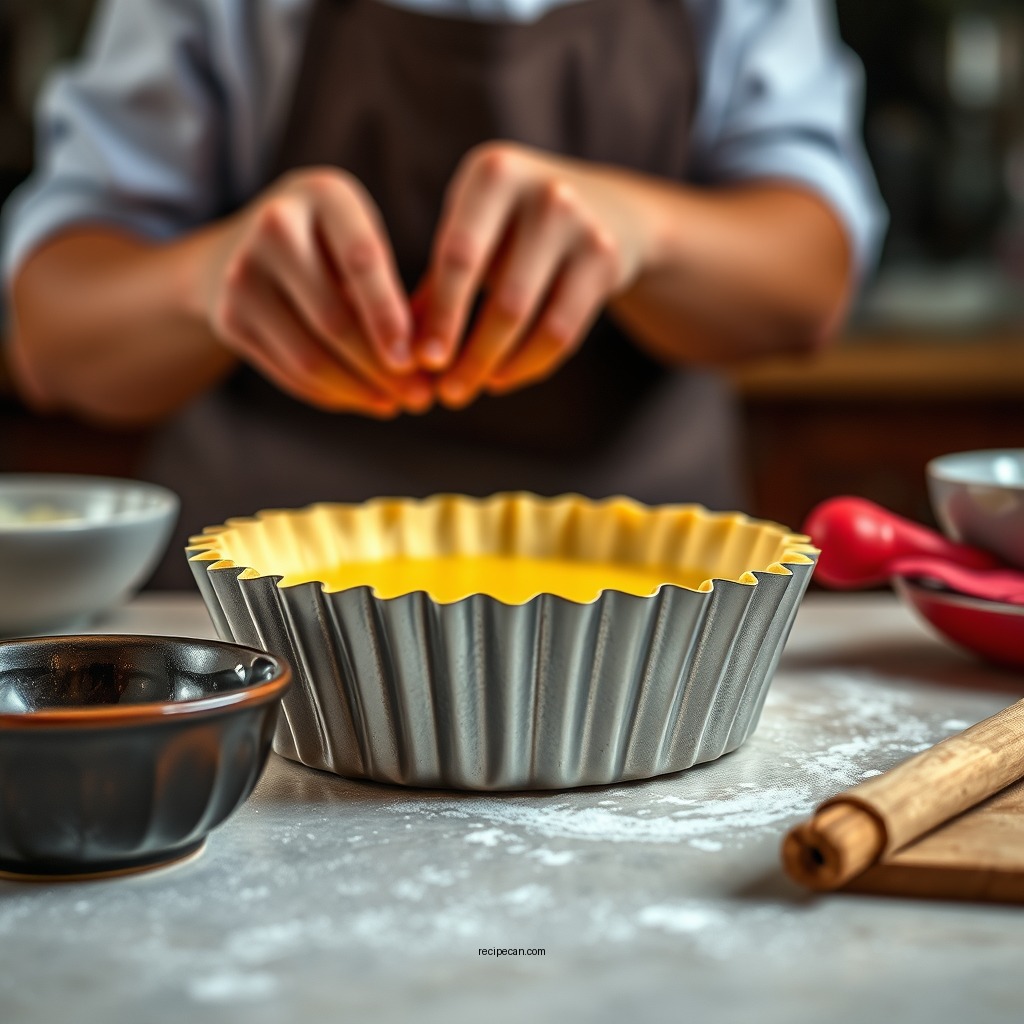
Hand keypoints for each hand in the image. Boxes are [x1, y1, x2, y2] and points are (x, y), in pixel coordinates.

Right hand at [196, 167, 431, 416]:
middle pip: (335, 318)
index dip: (390, 318)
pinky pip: (288, 373)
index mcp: (324, 195)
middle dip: (382, 369)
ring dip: (358, 391)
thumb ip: (391, 289)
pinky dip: (329, 394)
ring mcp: (243, 273)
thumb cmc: (329, 246)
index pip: (363, 262)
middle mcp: (276, 226)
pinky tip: (359, 399)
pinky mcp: (229, 317)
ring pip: (310, 355)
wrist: (241, 245)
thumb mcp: (359, 238)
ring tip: (394, 404)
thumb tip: (425, 366)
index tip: (418, 362)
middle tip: (420, 398)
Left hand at [414, 142, 654, 406]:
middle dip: (471, 355)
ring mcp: (582, 226)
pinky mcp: (606, 260)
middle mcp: (543, 193)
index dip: (442, 317)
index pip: (458, 257)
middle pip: (502, 298)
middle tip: (446, 394)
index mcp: (493, 174)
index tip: (422, 363)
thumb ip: (435, 285)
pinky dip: (528, 365)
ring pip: (534, 321)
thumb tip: (396, 351)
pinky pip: (564, 333)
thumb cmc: (512, 227)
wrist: (607, 208)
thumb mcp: (473, 232)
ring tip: (469, 389)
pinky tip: (502, 378)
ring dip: (497, 367)